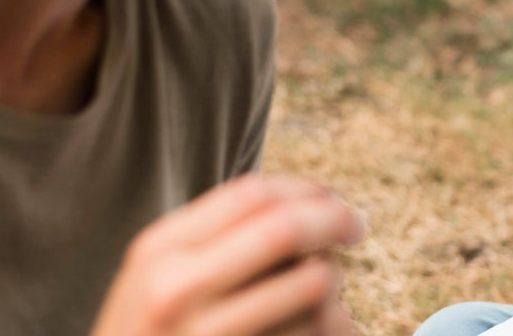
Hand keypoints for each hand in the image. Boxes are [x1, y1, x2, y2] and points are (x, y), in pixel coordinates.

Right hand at [90, 174, 363, 335]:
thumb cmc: (156, 333)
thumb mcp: (162, 276)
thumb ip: (218, 236)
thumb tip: (315, 200)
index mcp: (159, 252)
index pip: (252, 194)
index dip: (305, 190)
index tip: (331, 199)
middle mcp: (176, 292)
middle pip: (284, 230)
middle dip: (335, 219)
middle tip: (357, 226)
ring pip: (312, 283)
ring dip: (334, 278)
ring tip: (327, 291)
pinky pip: (315, 330)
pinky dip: (338, 324)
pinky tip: (330, 326)